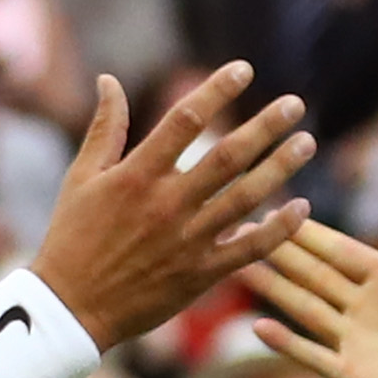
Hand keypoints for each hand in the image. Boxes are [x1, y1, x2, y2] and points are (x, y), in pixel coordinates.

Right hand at [22, 64, 313, 347]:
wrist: (71, 309)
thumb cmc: (72, 238)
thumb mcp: (81, 178)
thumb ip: (105, 128)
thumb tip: (110, 79)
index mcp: (137, 175)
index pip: (185, 120)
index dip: (217, 90)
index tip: (244, 69)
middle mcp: (167, 204)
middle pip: (227, 157)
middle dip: (265, 126)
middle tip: (295, 103)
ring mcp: (187, 240)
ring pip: (245, 198)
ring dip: (280, 168)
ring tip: (306, 142)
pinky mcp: (200, 274)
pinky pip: (249, 248)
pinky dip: (278, 229)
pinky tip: (301, 208)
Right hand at [244, 172, 377, 377]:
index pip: (339, 249)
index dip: (307, 230)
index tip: (273, 204)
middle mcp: (367, 306)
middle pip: (311, 273)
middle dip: (276, 250)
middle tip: (236, 226)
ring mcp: (357, 341)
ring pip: (303, 307)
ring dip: (271, 287)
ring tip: (235, 264)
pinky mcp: (353, 376)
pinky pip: (312, 355)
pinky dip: (285, 342)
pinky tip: (256, 324)